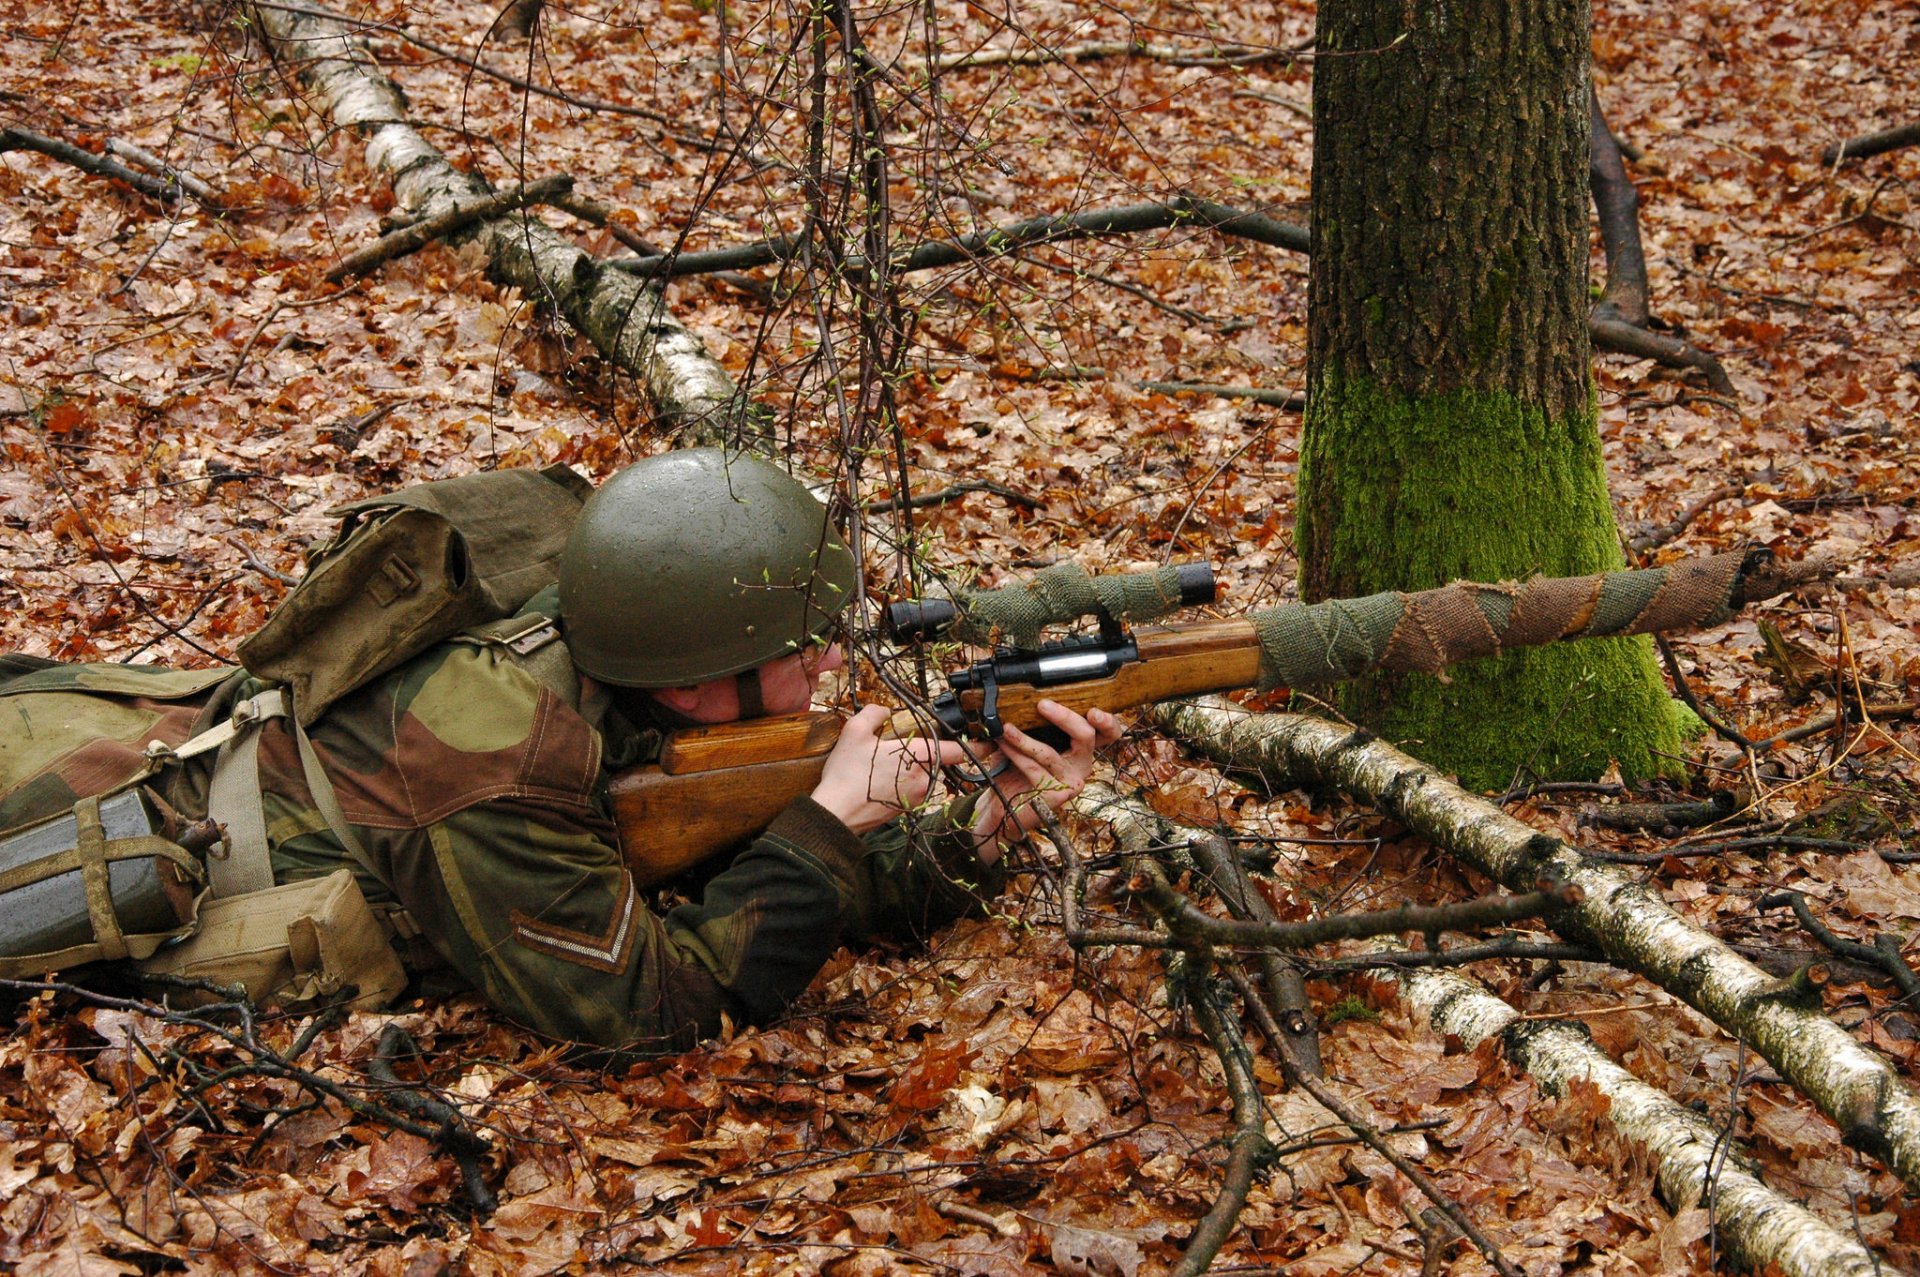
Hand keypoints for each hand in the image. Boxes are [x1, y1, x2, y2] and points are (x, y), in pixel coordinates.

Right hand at [810, 704, 970, 834]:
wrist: (835, 813)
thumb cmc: (846, 773)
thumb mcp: (854, 731)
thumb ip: (875, 714)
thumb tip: (885, 712)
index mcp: (918, 755)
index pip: (957, 751)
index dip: (973, 745)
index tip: (985, 742)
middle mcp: (924, 778)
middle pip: (937, 762)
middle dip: (924, 755)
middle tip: (898, 750)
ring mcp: (916, 797)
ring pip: (925, 777)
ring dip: (912, 771)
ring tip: (881, 768)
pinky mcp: (906, 810)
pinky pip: (912, 791)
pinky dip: (902, 785)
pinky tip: (877, 782)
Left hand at [967, 700, 1121, 863]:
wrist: (1004, 805)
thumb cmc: (1017, 770)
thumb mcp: (1030, 741)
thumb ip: (1036, 724)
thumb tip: (1025, 700)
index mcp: (1082, 749)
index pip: (1107, 733)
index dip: (1107, 722)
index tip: (1093, 711)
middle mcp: (1082, 765)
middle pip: (1086, 736)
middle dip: (1064, 717)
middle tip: (1042, 705)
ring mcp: (1072, 783)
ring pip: (1051, 753)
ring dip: (1024, 739)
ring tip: (1006, 729)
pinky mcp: (1056, 795)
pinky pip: (1034, 768)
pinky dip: (1016, 753)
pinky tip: (1003, 744)